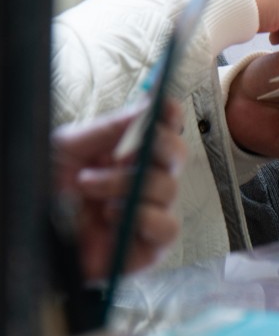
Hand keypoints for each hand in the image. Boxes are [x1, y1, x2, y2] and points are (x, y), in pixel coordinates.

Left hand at [51, 102, 185, 280]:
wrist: (22, 231)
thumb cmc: (38, 195)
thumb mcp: (68, 149)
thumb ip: (110, 128)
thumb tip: (148, 105)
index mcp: (125, 157)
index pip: (164, 131)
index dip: (170, 117)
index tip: (163, 107)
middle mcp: (140, 184)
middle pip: (177, 156)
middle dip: (158, 147)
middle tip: (123, 152)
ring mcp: (146, 217)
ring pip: (169, 189)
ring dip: (129, 184)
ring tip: (89, 187)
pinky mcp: (145, 250)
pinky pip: (167, 228)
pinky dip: (146, 216)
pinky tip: (112, 214)